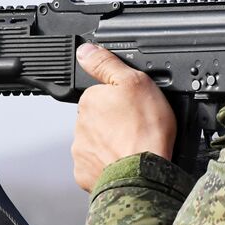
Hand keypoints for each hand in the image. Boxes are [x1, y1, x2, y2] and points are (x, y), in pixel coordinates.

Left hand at [71, 42, 176, 191]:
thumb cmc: (144, 131)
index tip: (134, 108)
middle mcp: (80, 126)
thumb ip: (107, 63)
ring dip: (111, 144)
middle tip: (137, 128)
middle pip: (98, 119)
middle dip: (114, 122)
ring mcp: (82, 151)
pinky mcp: (85, 174)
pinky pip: (97, 166)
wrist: (144, 174)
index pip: (100, 94)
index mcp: (90, 101)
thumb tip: (85, 50)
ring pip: (97, 143)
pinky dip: (109, 164)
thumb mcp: (135, 82)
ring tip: (134, 147)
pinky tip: (126, 162)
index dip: (120, 100)